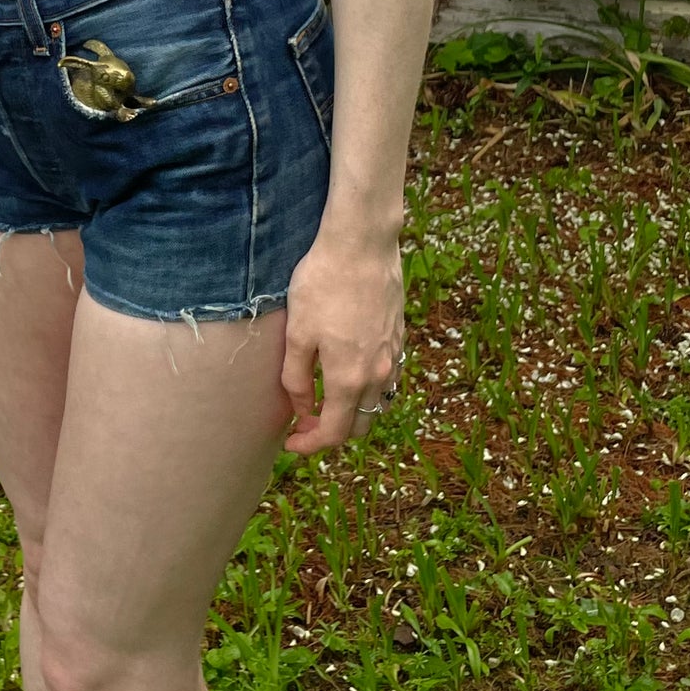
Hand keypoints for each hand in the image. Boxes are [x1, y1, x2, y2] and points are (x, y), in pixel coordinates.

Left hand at [281, 227, 403, 454]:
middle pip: (359, 426)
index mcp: (349, 379)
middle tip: (303, 424)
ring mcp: (394, 356)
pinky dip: (368, 391)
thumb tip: (301, 410)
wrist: (363, 245)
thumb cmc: (323, 285)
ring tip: (325, 401)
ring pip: (377, 404)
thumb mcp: (297, 334)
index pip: (332, 433)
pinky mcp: (399, 337)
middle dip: (331, 434)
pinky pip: (388, 380)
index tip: (290, 444)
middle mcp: (378, 375)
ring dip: (352, 413)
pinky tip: (349, 375)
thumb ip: (296, 379)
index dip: (309, 445)